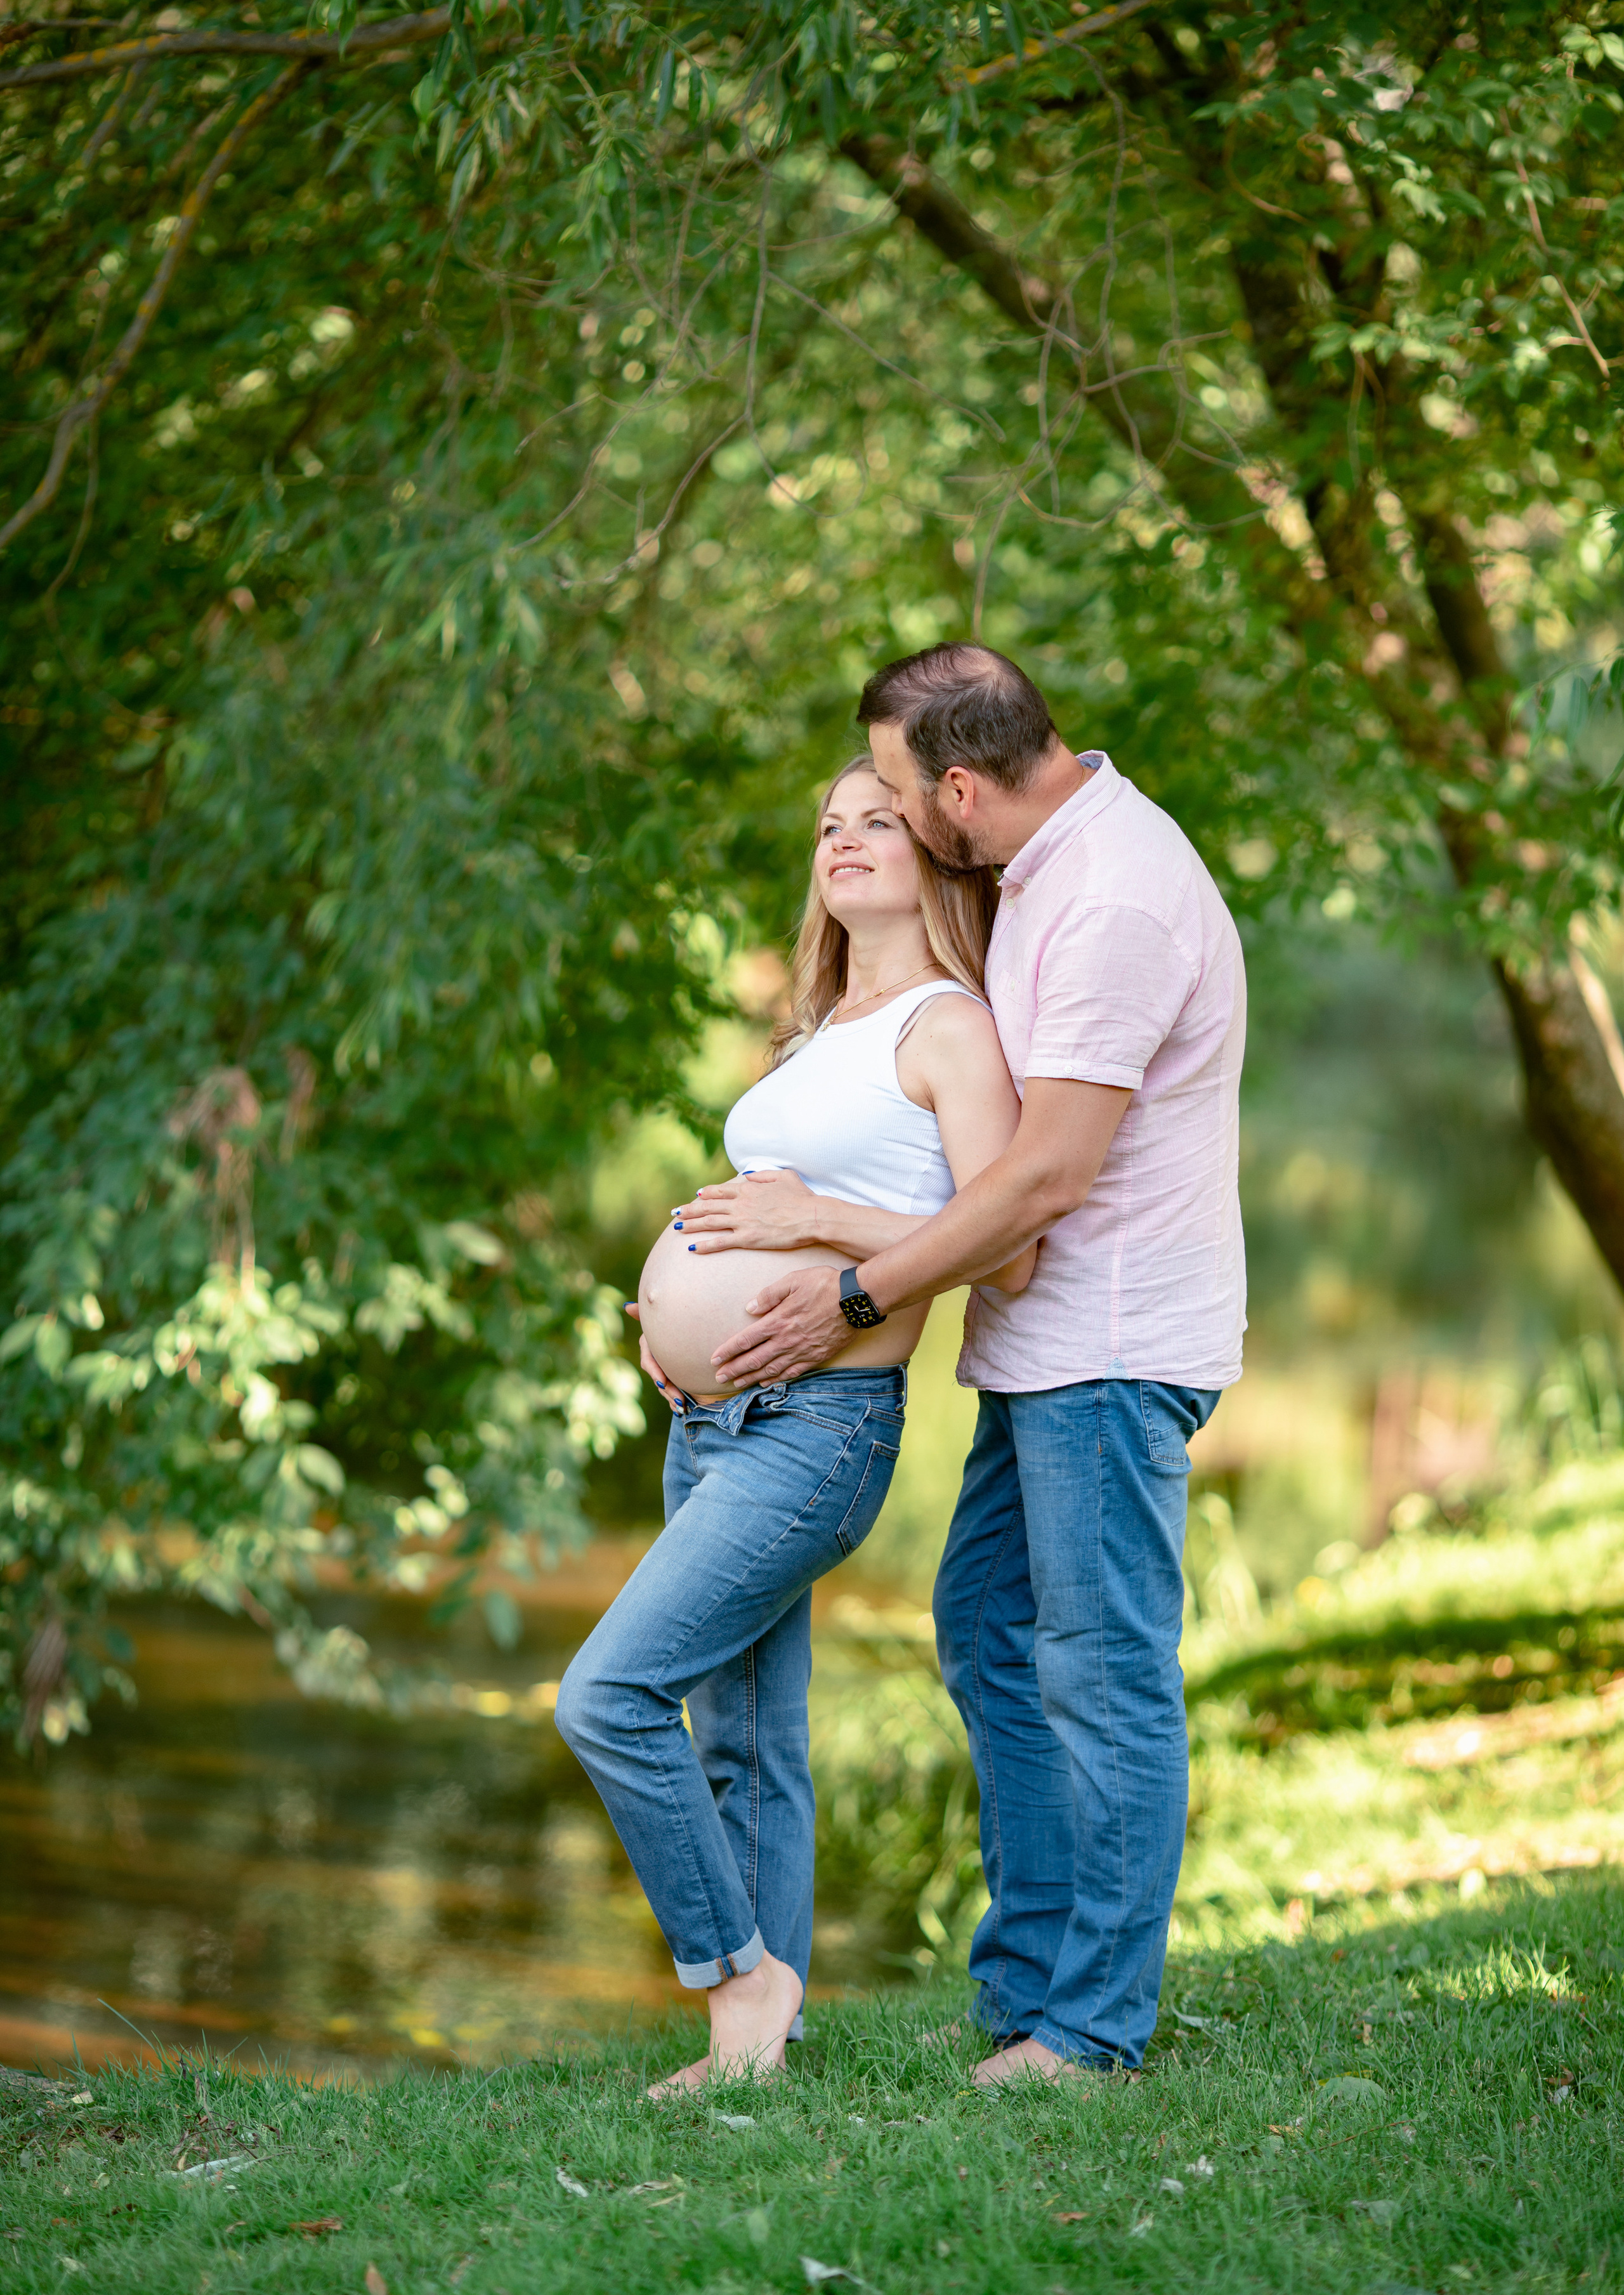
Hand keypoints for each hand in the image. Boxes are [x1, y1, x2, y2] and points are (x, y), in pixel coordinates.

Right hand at [624, 1302, 685, 1413]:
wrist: (691, 1331)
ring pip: (665, 1388)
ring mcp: (663, 1370)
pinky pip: (671, 1393)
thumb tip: (627, 1307)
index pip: (649, 1361)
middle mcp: (655, 1359)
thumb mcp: (662, 1319)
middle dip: (668, 1390)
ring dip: (672, 1398)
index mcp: (650, 1346)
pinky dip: (674, 1402)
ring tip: (682, 1407)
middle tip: (680, 1399)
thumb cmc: (673, 1321)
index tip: (664, 1381)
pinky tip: (681, 1409)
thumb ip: (644, 1314)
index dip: (655, 1372)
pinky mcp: (671, 1378)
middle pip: (658, 1378)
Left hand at [671, 1168, 820, 1253]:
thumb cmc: (802, 1197)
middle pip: (708, 1206)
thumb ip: (762, 1175)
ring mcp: (742, 1221)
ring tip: (677, 1229)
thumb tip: (747, 1175)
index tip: (696, 1196)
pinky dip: (704, 1245)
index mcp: (749, 1188)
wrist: (812, 1216)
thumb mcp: (784, 1176)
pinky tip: (692, 1248)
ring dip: (691, 1225)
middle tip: (675, 1213)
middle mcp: (741, 1203)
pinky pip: (720, 1241)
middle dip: (689, 1210)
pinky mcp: (747, 1238)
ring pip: (709, 1222)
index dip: (706, 1193)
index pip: (720, 1190)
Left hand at [708, 1265, 847, 1386]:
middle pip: (753, 1359)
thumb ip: (770, 1294)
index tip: (714, 1359)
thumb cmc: (824, 1285)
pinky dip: (776, 1380)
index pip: (745, 1340)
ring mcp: (801, 1351)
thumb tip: (750, 1308)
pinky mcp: (816, 1357)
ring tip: (736, 1384)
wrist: (855, 1300)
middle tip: (719, 1378)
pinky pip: (791, 1373)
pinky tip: (766, 1383)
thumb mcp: (793, 1280)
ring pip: (770, 1370)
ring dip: (750, 1378)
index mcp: (777, 1321)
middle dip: (734, 1370)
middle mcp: (786, 1340)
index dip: (728, 1351)